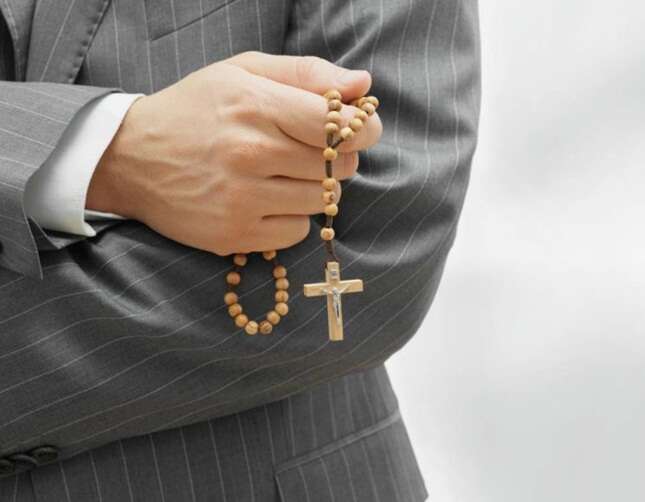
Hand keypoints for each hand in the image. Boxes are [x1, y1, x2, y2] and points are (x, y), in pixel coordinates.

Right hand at [86, 52, 382, 255]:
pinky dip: (292, 218)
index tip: (358, 129)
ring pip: (321, 201)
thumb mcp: (243, 73)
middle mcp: (250, 154)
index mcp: (256, 106)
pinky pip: (297, 232)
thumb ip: (306, 74)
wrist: (130, 157)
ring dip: (314, 188)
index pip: (340, 126)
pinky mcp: (234, 234)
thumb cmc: (194, 109)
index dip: (361, 129)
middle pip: (337, 166)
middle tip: (310, 150)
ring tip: (283, 174)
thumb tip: (363, 85)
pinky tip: (268, 200)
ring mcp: (241, 199)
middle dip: (336, 157)